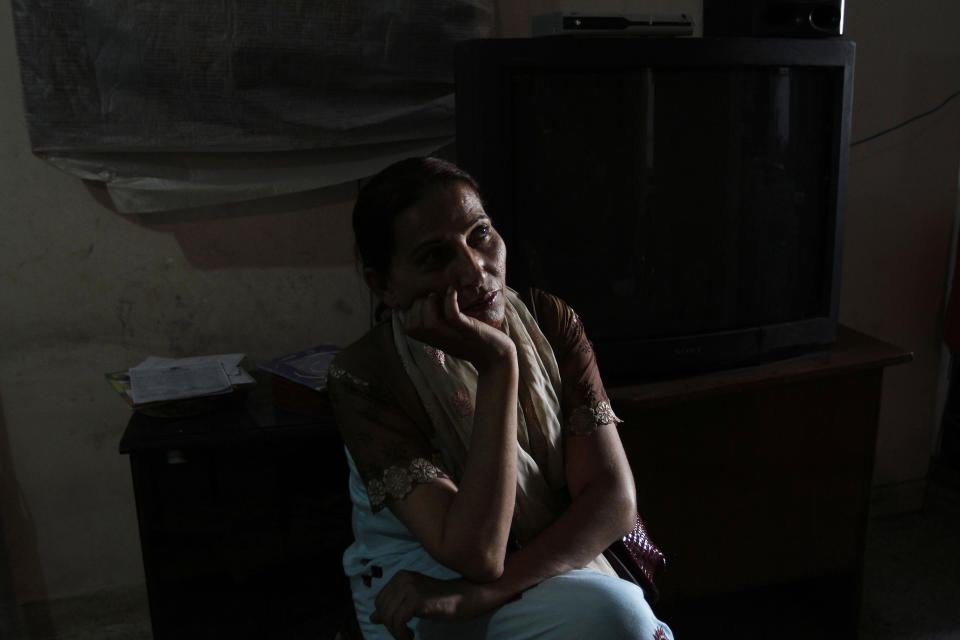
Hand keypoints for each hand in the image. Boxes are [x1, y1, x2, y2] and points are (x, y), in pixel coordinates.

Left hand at [371, 570, 497, 639]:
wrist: (466, 597)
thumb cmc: (440, 601)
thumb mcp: (413, 603)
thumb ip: (393, 607)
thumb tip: (372, 617)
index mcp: (400, 576)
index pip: (379, 602)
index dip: (386, 619)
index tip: (400, 628)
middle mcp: (402, 578)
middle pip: (382, 610)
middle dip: (390, 627)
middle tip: (404, 634)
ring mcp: (409, 587)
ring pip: (388, 617)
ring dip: (396, 633)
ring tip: (408, 637)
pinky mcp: (416, 599)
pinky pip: (397, 622)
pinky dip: (401, 635)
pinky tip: (411, 637)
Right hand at [404, 287, 514, 371]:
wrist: (498, 357)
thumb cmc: (476, 342)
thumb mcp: (452, 334)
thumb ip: (439, 324)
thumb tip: (427, 299)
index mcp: (435, 340)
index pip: (408, 329)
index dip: (409, 313)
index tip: (422, 303)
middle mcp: (442, 339)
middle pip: (415, 325)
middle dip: (417, 306)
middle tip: (432, 297)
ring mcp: (455, 336)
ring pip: (430, 322)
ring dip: (430, 303)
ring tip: (438, 294)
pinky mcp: (470, 331)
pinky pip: (453, 316)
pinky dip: (450, 300)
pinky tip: (453, 290)